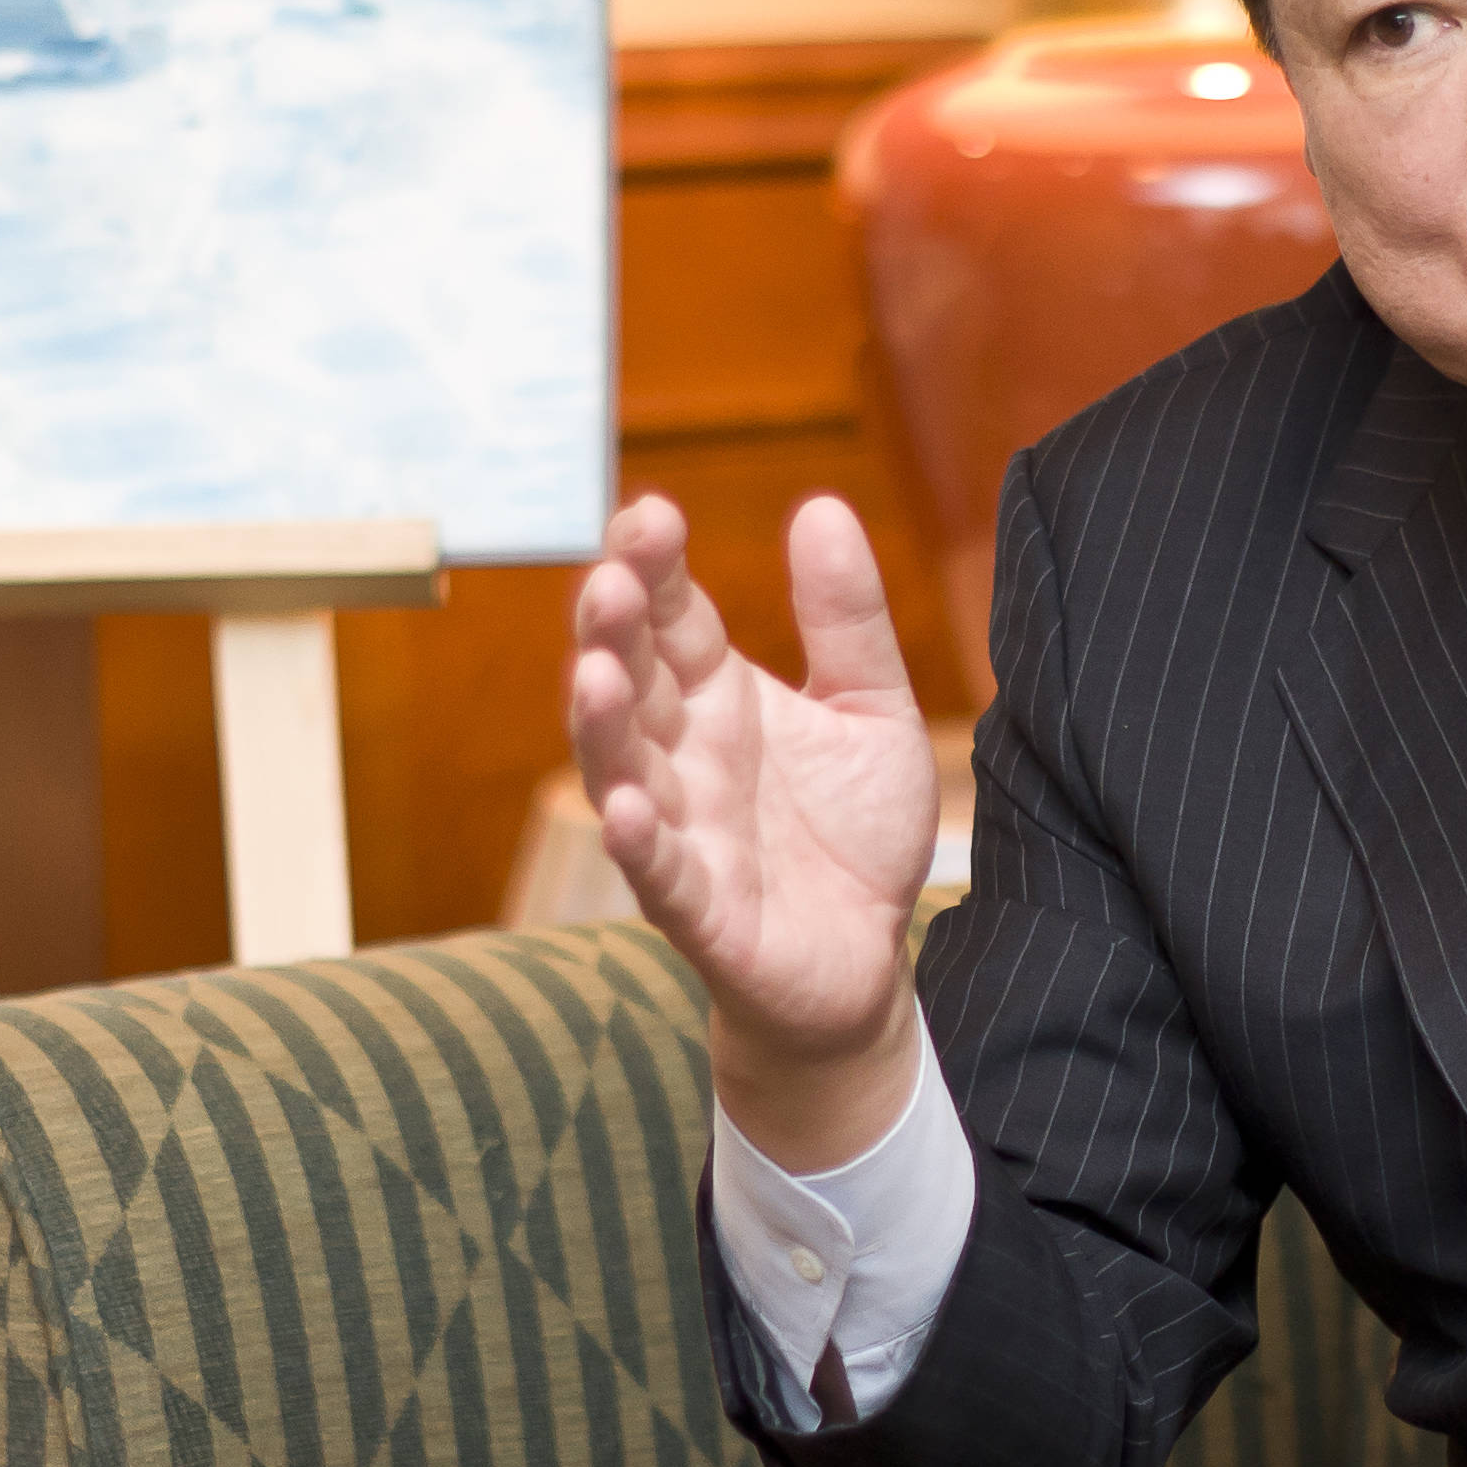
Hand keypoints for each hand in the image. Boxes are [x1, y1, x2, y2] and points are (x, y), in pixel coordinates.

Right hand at [569, 492, 936, 1166]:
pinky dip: (636, 843)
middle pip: (629, 679)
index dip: (652, 567)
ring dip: (601, 724)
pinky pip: (658, 874)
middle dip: (612, 630)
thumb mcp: (871, 709)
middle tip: (614, 580)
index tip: (651, 516)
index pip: (670, 616)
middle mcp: (682, 755)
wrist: (869, 960)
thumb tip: (823, 507)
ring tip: (595, 672)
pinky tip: (624, 808)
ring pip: (619, 769)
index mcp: (717, 696)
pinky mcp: (699, 910)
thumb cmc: (853, 833)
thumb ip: (848, 618)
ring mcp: (681, 830)